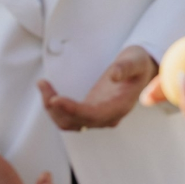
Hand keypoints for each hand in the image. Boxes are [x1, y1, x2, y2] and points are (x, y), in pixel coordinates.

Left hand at [38, 45, 156, 129]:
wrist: (141, 70)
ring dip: (53, 109)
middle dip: (56, 108)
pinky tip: (49, 91)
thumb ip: (126, 67)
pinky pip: (69, 117)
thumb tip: (113, 75)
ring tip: (43, 86)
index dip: (72, 110)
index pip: (92, 115)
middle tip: (43, 85)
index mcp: (120, 106)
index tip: (55, 99)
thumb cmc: (138, 64)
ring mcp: (98, 115)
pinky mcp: (90, 111)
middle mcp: (108, 116)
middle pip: (76, 122)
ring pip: (69, 123)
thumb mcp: (136, 60)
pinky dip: (56, 108)